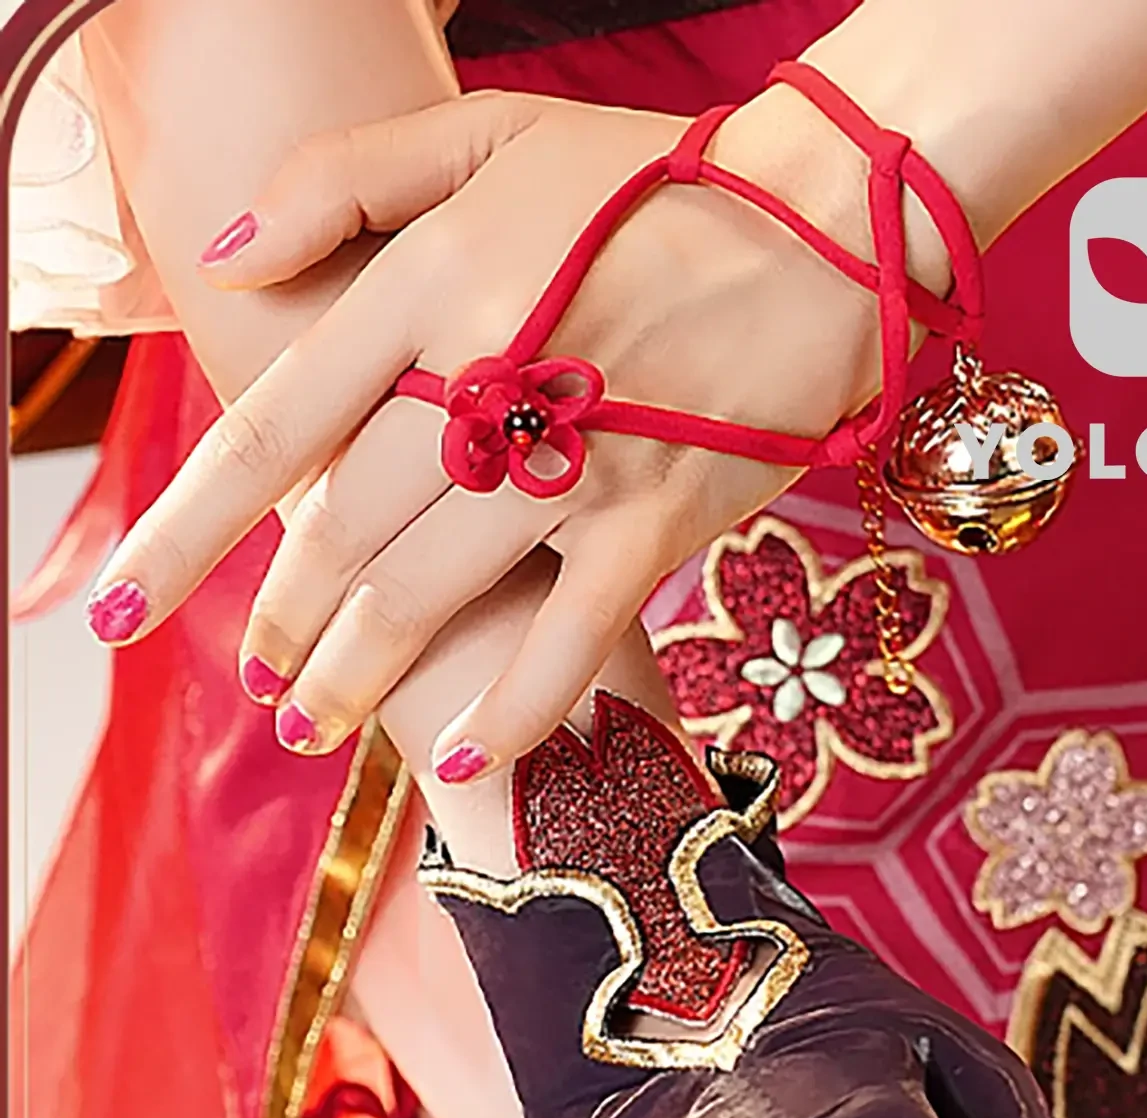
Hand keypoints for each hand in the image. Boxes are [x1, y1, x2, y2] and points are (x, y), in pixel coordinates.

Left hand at [85, 85, 914, 774]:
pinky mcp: (661, 525)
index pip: (276, 430)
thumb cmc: (662, 178)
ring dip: (357, 680)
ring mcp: (581, 464)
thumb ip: (345, 180)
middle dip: (284, 625)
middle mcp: (491, 381)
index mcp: (434, 283)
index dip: (187, 531)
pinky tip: (460, 765)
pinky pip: (567, 643)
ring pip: (428, 598)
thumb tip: (227, 258)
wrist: (834, 223)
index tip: (122, 605)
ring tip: (314, 729)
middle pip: (343, 535)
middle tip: (260, 682)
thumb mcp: (495, 133)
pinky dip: (509, 713)